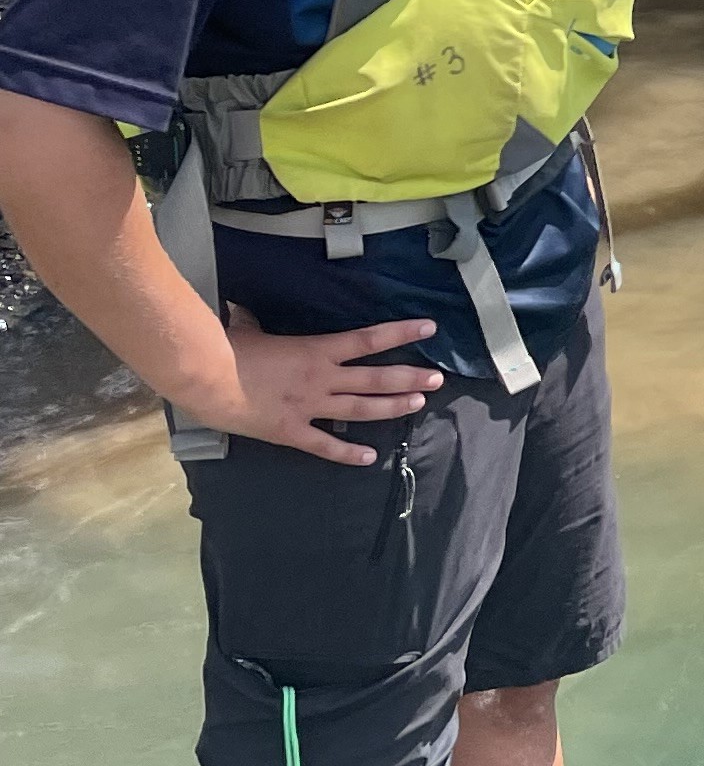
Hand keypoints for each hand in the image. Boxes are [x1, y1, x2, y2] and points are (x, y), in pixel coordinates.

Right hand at [213, 307, 443, 466]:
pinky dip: (348, 453)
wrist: (205, 378)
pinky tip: (370, 458)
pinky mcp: (291, 432)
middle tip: (436, 379)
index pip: (368, 339)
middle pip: (375, 378)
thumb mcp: (250, 326)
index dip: (401, 332)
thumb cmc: (226, 348)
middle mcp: (321, 378)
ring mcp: (309, 406)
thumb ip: (258, 320)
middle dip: (409, 378)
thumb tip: (243, 308)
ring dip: (391, 407)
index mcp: (316, 349)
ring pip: (360, 408)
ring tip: (418, 404)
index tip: (428, 328)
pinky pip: (325, 445)